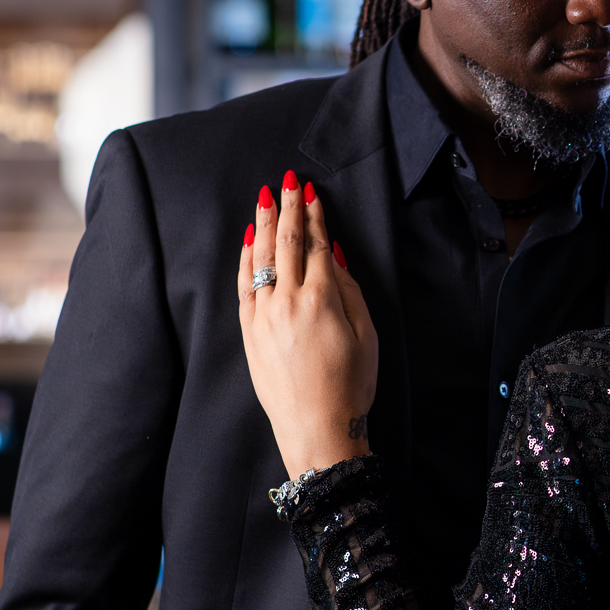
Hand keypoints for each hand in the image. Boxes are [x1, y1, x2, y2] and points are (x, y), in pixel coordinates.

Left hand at [238, 173, 378, 476]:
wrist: (317, 428)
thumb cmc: (351, 386)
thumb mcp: (366, 335)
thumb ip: (348, 290)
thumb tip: (331, 254)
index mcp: (321, 300)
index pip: (315, 245)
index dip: (313, 216)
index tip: (309, 192)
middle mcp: (287, 302)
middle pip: (285, 244)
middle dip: (286, 209)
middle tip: (286, 181)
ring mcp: (264, 317)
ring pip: (260, 260)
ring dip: (263, 226)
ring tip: (265, 199)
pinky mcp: (250, 334)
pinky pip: (243, 287)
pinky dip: (245, 260)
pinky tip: (249, 242)